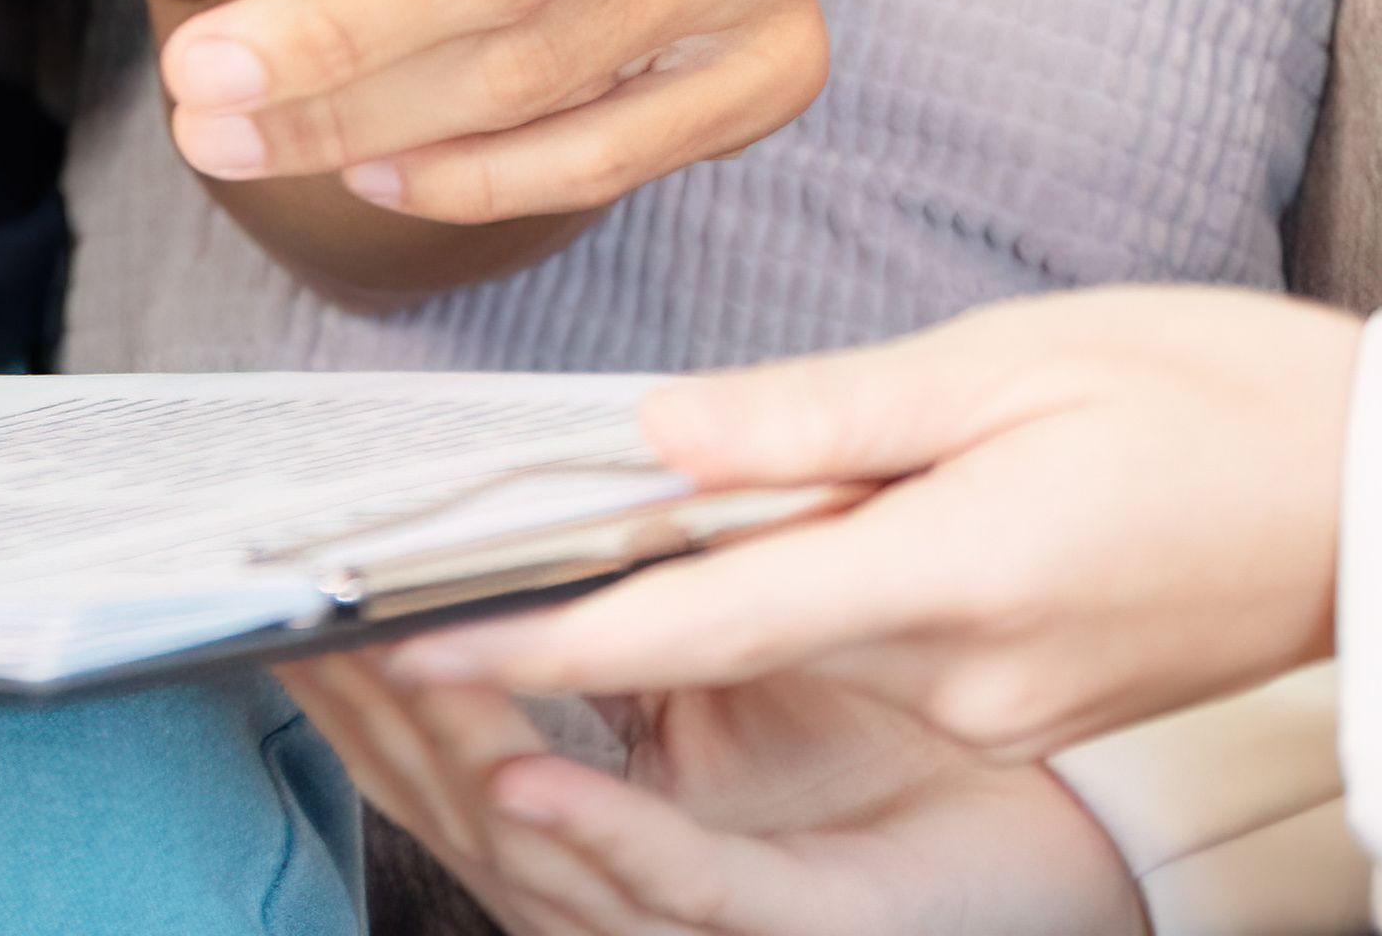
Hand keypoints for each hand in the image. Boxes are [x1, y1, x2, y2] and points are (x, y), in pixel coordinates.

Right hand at [297, 649, 1142, 935]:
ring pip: (542, 852)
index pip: (469, 716)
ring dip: (447, 766)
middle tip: (286, 633)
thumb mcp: (784, 607)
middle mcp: (653, 845)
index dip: (372, 662)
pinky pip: (685, 886)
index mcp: (634, 763)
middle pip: (464, 790)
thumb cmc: (943, 710)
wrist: (1095, 786)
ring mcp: (722, 895)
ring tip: (372, 677)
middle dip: (368, 717)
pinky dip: (601, 835)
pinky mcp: (815, 919)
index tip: (287, 599)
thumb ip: (674, 566)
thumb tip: (556, 488)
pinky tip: (525, 776)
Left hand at [385, 289, 1349, 757]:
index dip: (545, 644)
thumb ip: (816, 414)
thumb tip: (655, 438)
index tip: (419, 649)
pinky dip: (818, 581)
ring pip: (802, 630)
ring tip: (673, 490)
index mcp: (948, 576)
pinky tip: (829, 507)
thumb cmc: (1215, 394)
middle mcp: (962, 671)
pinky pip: (875, 640)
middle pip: (731, 630)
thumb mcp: (1003, 363)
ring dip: (727, 570)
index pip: (696, 627)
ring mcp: (997, 705)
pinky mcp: (1023, 704)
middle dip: (606, 591)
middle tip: (453, 546)